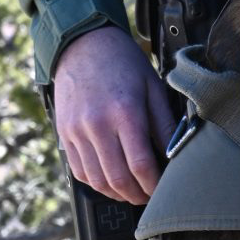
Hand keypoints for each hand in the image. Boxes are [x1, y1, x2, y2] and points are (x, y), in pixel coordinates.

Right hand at [53, 26, 176, 203]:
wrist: (83, 44)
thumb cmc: (122, 63)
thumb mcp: (152, 87)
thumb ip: (164, 123)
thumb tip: (175, 154)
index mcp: (124, 112)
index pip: (141, 164)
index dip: (154, 184)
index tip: (163, 188)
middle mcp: (97, 124)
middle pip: (118, 179)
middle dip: (137, 195)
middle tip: (150, 195)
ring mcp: (77, 131)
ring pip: (97, 181)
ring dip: (117, 194)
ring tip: (132, 190)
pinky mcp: (64, 134)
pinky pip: (80, 171)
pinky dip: (96, 183)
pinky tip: (111, 179)